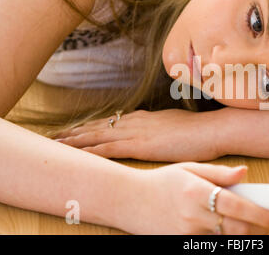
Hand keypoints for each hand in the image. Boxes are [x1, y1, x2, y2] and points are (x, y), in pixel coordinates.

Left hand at [53, 109, 223, 161]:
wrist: (211, 130)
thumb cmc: (199, 130)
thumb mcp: (176, 126)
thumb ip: (160, 128)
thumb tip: (154, 132)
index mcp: (145, 118)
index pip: (111, 122)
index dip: (92, 126)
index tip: (76, 130)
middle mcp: (136, 122)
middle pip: (100, 126)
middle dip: (77, 131)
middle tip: (57, 135)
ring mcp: (137, 132)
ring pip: (99, 135)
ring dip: (76, 139)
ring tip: (57, 142)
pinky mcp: (141, 144)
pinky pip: (110, 147)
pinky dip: (91, 149)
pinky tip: (77, 152)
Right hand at [116, 162, 268, 233]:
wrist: (129, 200)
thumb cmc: (162, 181)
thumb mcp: (189, 168)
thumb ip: (219, 172)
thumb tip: (245, 172)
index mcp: (196, 192)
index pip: (235, 205)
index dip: (260, 214)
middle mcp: (192, 216)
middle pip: (235, 229)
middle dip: (260, 230)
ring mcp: (185, 234)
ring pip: (226, 242)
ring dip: (246, 238)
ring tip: (257, 229)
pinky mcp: (180, 243)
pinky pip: (210, 246)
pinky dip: (226, 242)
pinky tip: (233, 235)